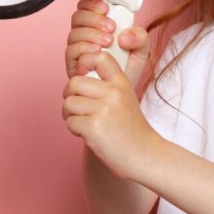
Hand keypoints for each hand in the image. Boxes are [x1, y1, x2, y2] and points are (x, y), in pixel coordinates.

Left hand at [62, 50, 161, 180]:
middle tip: (79, 109)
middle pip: (74, 83)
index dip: (85, 62)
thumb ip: (105, 88)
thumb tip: (75, 81)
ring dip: (70, 115)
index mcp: (121, 83)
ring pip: (69, 103)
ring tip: (85, 123)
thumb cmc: (131, 130)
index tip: (84, 76)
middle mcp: (113, 93)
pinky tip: (89, 135)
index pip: (100, 57)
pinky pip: (70, 121)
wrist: (145, 156)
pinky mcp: (93, 127)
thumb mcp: (124, 100)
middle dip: (70, 96)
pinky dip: (74, 130)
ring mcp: (103, 109)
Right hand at [64, 0, 150, 84]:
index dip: (93, 3)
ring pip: (74, 33)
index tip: (106, 8)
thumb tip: (124, 35)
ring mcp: (77, 48)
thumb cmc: (127, 68)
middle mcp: (85, 34)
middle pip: (78, 17)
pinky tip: (96, 51)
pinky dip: (83, 48)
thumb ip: (140, 37)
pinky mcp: (73, 63)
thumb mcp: (141, 50)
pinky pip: (71, 51)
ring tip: (107, 42)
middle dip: (94, 19)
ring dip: (91, 34)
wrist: (120, 92)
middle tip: (110, 28)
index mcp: (98, 25)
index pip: (87, 6)